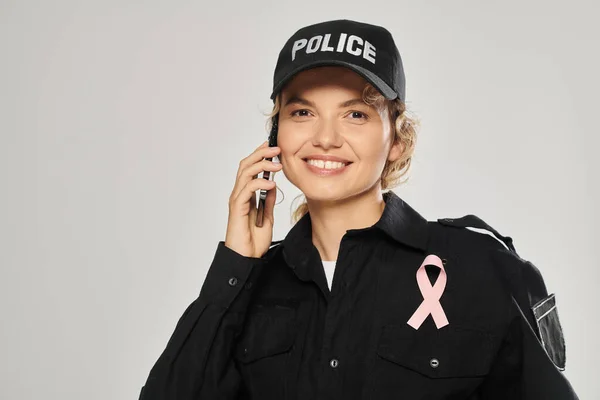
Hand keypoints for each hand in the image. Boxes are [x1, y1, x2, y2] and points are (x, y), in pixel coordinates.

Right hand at [224, 140, 281, 257]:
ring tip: (277, 164)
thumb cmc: (253, 241)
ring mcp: (237, 200)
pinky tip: (271, 183)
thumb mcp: (267, 217)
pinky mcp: (237, 208)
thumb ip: (268, 201)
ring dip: (262, 165)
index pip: (250, 168)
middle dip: (261, 154)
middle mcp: (239, 194)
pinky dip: (259, 183)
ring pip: (245, 173)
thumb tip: (273, 185)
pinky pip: (247, 189)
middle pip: (246, 165)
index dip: (259, 155)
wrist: (246, 258)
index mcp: (245, 195)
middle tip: (276, 149)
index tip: (273, 147)